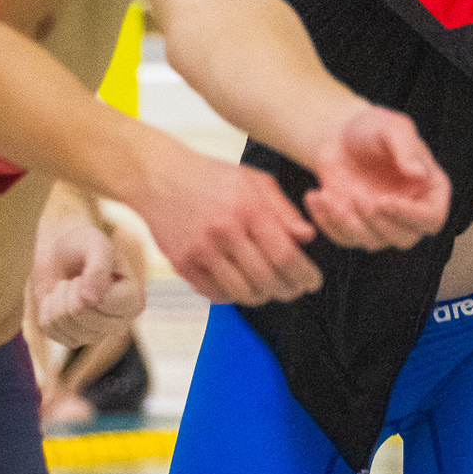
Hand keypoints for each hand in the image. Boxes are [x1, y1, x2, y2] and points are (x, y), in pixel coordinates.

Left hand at [29, 219, 145, 347]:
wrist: (61, 252)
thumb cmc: (83, 244)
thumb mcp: (95, 244)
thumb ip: (98, 267)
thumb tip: (91, 300)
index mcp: (134, 300)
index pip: (106, 304)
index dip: (87, 285)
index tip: (86, 273)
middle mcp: (119, 322)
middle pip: (84, 318)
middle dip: (70, 292)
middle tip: (75, 278)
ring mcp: (96, 334)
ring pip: (66, 326)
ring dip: (57, 300)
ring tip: (67, 285)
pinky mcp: (72, 339)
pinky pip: (50, 331)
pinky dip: (46, 310)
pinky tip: (57, 298)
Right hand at [136, 152, 324, 305]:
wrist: (159, 176)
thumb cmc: (213, 177)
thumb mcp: (256, 182)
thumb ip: (284, 211)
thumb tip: (308, 237)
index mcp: (248, 208)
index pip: (285, 254)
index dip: (304, 274)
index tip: (313, 282)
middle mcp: (224, 231)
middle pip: (266, 278)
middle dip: (288, 290)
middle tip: (295, 290)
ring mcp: (201, 250)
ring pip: (242, 292)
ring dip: (262, 297)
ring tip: (270, 290)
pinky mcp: (182, 264)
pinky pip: (215, 294)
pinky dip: (233, 297)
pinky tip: (241, 286)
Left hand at [303, 105, 449, 249]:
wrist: (341, 134)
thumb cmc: (373, 127)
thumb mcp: (392, 128)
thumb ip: (407, 148)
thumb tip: (419, 174)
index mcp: (429, 189)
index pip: (432, 218)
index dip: (412, 216)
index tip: (386, 200)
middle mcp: (410, 212)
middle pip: (404, 238)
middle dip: (379, 223)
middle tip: (358, 198)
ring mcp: (383, 223)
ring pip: (373, 242)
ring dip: (349, 224)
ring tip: (329, 195)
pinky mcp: (355, 227)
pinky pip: (344, 238)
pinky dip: (327, 222)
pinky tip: (316, 196)